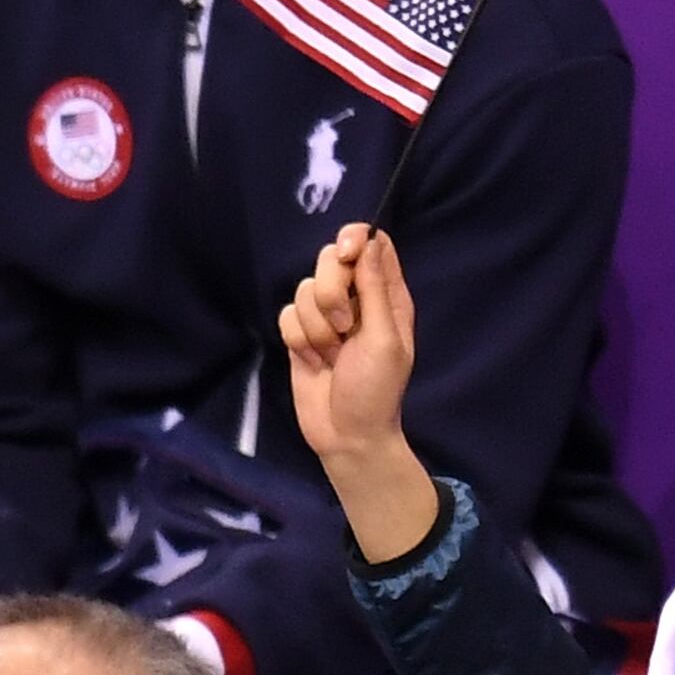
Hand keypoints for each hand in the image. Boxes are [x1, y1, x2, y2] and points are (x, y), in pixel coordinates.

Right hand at [279, 223, 441, 560]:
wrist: (346, 434)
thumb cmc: (376, 390)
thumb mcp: (384, 340)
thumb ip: (374, 289)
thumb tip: (368, 240)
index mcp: (387, 296)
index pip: (372, 243)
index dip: (354, 240)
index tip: (344, 256)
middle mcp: (357, 299)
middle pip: (330, 258)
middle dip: (330, 292)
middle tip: (344, 328)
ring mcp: (326, 316)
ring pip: (304, 288)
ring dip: (316, 326)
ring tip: (333, 355)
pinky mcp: (301, 334)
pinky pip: (286, 314)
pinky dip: (298, 338)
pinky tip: (314, 361)